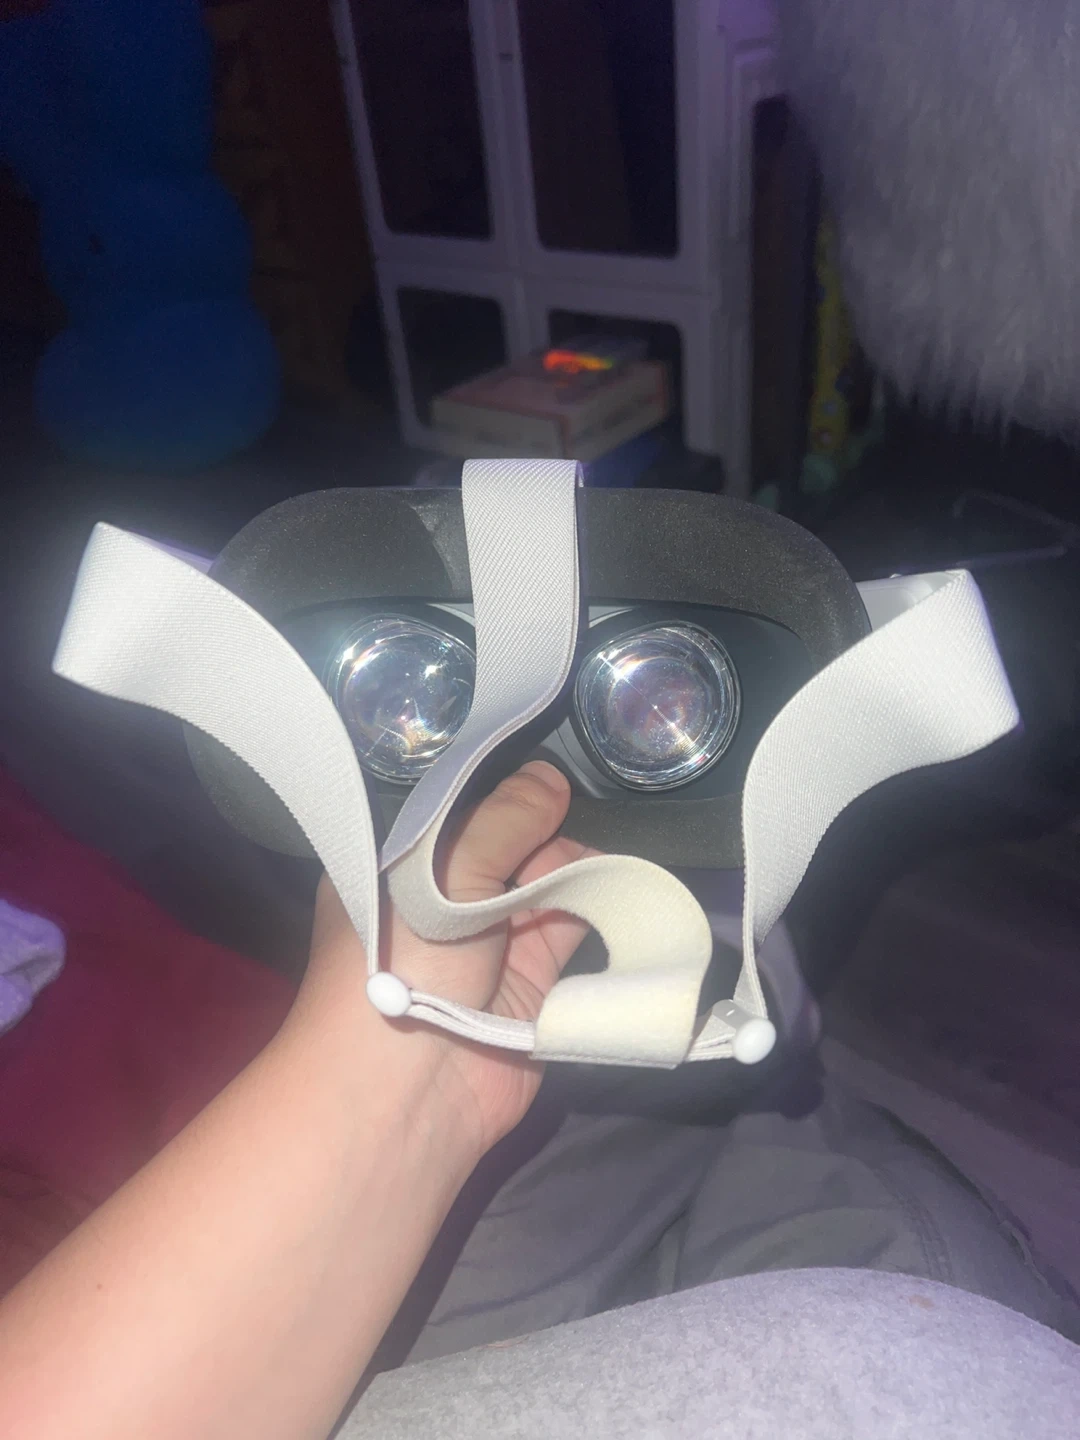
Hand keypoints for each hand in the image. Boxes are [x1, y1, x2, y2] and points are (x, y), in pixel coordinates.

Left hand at [306, 761, 595, 1158]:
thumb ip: (503, 820)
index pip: (458, 809)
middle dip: (548, 827)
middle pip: (513, 842)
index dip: (501, 788)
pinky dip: (601, 913)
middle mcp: (447, 897)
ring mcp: (494, 940)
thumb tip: (551, 775)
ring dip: (581, 870)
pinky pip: (576, 931)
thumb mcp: (443, 871)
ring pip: (551, 883)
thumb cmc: (404, 959)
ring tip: (605, 855)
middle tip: (578, 811)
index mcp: (401, 862)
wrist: (410, 1090)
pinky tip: (626, 886)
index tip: (545, 764)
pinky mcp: (537, 982)